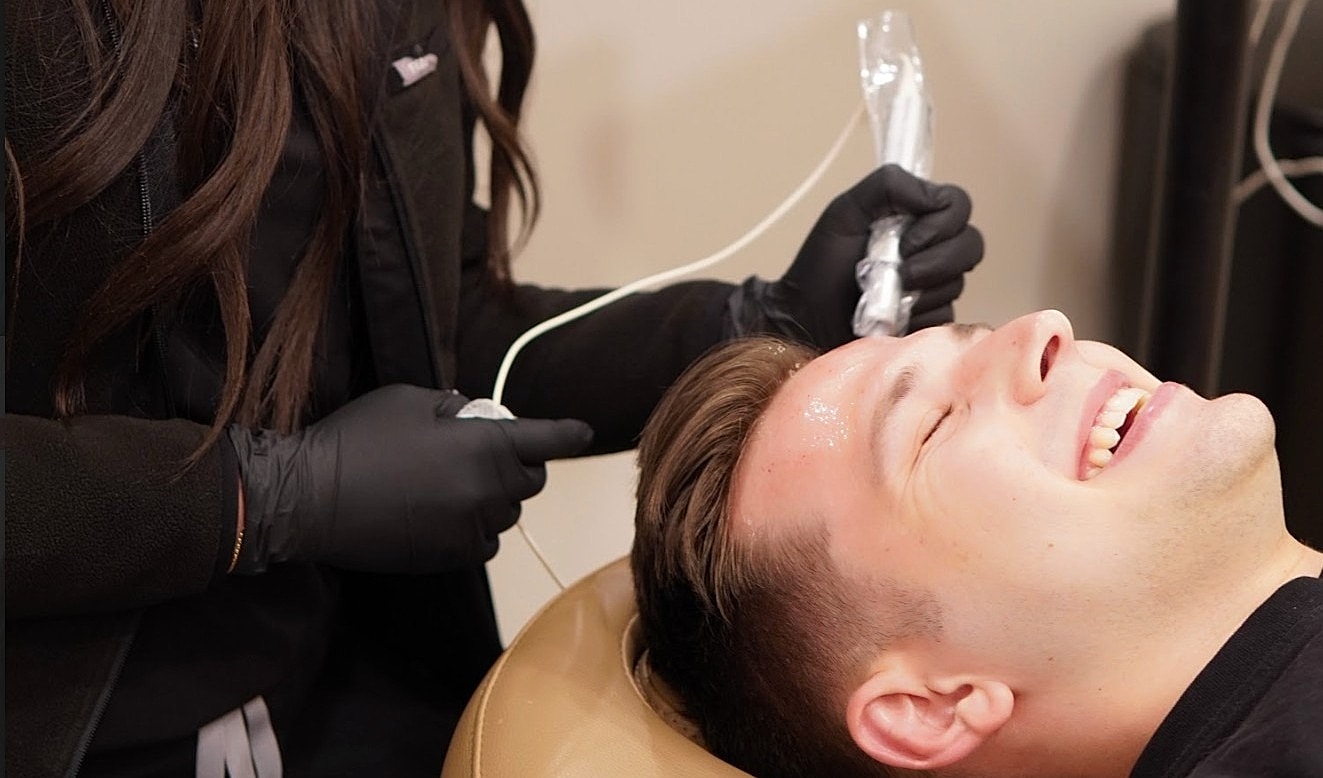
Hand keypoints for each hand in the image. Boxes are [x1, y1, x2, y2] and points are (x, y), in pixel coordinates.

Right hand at [227, 385, 593, 573]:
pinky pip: (484, 542)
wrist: (310, 499)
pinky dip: (476, 527)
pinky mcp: (449, 556)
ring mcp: (470, 529)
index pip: (545, 440)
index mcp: (484, 447)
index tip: (584, 433)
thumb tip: (474, 418)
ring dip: (495, 497)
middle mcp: (488, 492)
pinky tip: (443, 512)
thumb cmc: (358, 438)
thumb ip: (454, 408)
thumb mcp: (409, 400)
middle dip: (518, 463)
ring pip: (507, 514)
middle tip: (483, 451)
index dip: (568, 434)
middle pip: (530, 479)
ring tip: (454, 482)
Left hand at [724, 164, 982, 346]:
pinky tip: (892, 317)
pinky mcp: (932, 321)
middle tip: (898, 271)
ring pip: (958, 282)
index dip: (939, 223)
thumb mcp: (845, 212)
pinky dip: (918, 315)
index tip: (901, 240)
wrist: (804, 318)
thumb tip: (933, 196)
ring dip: (920, 289)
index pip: (960, 205)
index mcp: (916, 218)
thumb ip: (888, 186)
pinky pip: (945, 314)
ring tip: (884, 296)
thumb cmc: (820, 268)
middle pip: (971, 244)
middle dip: (933, 260)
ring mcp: (935, 287)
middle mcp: (932, 249)